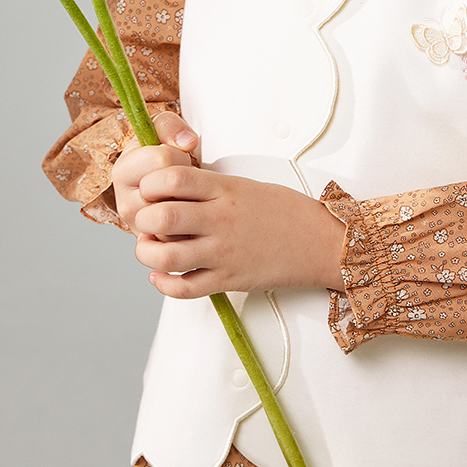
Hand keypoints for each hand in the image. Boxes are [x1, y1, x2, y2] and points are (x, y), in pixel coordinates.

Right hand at [111, 111, 198, 238]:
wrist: (174, 197)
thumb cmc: (167, 163)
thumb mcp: (162, 135)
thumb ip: (169, 125)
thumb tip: (187, 141)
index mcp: (123, 172)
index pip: (160, 159)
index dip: (178, 155)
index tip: (178, 157)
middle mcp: (126, 205)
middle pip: (170, 188)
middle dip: (187, 181)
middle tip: (184, 181)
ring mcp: (142, 231)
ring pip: (178, 217)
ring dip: (191, 205)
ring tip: (187, 198)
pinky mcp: (158, 249)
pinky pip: (184, 238)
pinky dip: (194, 227)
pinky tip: (191, 217)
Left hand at [134, 167, 347, 297]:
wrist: (323, 243)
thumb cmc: (287, 212)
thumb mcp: (246, 186)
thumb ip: (209, 188)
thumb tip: (171, 188)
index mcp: (225, 190)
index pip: (170, 177)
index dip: (149, 183)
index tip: (150, 191)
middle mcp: (221, 220)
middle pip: (160, 217)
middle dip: (142, 221)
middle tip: (146, 223)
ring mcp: (225, 253)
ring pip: (166, 257)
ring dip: (147, 254)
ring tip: (150, 249)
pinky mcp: (230, 280)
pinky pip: (185, 289)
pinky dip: (164, 285)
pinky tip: (161, 276)